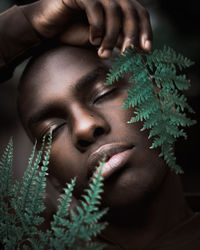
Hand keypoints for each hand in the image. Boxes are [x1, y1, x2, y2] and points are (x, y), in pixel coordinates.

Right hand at [21, 0, 151, 57]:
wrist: (48, 28)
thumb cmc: (74, 33)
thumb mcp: (102, 40)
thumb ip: (118, 39)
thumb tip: (136, 47)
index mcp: (117, 3)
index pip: (139, 13)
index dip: (145, 30)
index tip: (147, 50)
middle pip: (130, 11)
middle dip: (131, 35)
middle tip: (127, 54)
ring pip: (114, 11)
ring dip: (111, 36)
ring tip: (103, 54)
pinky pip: (95, 8)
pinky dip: (97, 27)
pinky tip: (93, 40)